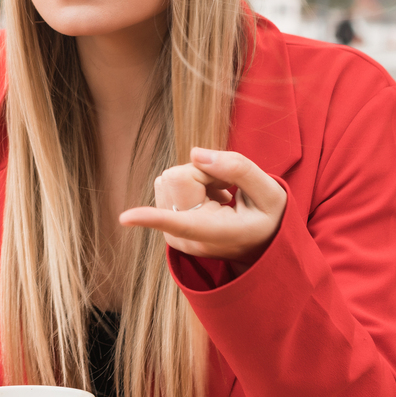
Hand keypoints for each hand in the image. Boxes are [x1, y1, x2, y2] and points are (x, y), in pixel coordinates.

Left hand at [117, 147, 286, 263]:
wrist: (263, 242)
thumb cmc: (269, 218)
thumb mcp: (270, 192)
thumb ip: (237, 168)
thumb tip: (194, 153)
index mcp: (216, 234)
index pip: (180, 222)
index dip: (151, 217)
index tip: (125, 218)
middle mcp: (188, 239)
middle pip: (176, 177)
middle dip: (203, 172)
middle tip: (228, 190)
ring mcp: (174, 235)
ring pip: (170, 177)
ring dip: (197, 178)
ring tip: (221, 197)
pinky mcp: (168, 226)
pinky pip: (168, 184)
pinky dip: (191, 184)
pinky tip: (212, 201)